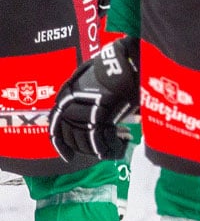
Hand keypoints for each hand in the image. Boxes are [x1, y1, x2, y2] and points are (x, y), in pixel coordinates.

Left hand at [51, 39, 139, 162]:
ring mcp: (81, 113)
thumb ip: (89, 98)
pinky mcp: (97, 118)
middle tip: (103, 149)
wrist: (122, 64)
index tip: (68, 156)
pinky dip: (112, 146)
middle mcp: (68, 107)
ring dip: (102, 147)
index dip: (61, 144)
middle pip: (72, 137)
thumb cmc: (110, 68)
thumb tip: (97, 115)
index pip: (56, 128)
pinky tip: (122, 144)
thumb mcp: (92, 82)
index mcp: (64, 98)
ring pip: (86, 142)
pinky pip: (101, 140)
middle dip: (88, 147)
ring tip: (118, 144)